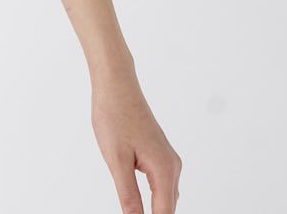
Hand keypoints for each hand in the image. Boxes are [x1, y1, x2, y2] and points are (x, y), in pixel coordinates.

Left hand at [91, 72, 181, 212]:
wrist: (116, 84)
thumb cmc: (114, 115)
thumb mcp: (116, 159)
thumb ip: (128, 195)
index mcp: (164, 169)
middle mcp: (172, 165)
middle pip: (168, 208)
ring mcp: (168, 158)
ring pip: (166, 197)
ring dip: (157, 210)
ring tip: (137, 213)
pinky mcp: (159, 153)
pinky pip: (162, 184)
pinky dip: (155, 198)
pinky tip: (143, 204)